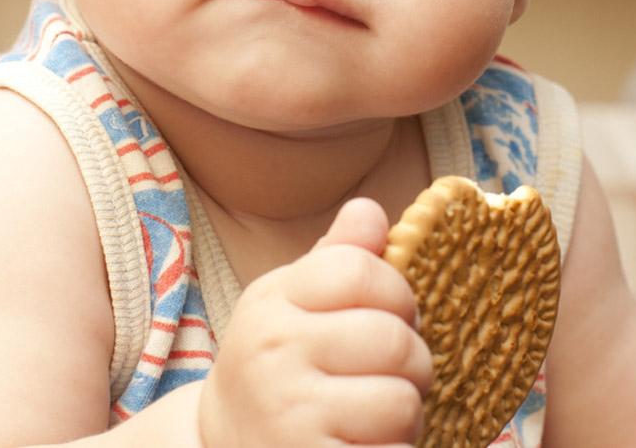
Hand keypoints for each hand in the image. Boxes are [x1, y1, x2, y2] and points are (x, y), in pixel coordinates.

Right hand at [198, 198, 432, 446]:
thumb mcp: (291, 302)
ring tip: (376, 415)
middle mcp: (273, 351)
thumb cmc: (276, 365)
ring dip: (407, 413)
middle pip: (393, 338)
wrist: (223, 444)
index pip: (360, 269)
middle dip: (413, 361)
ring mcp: (289, 413)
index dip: (397, 292)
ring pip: (402, 400)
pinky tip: (365, 443)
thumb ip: (336, 257)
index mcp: (273, 300)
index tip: (392, 314)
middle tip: (391, 374)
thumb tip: (371, 210)